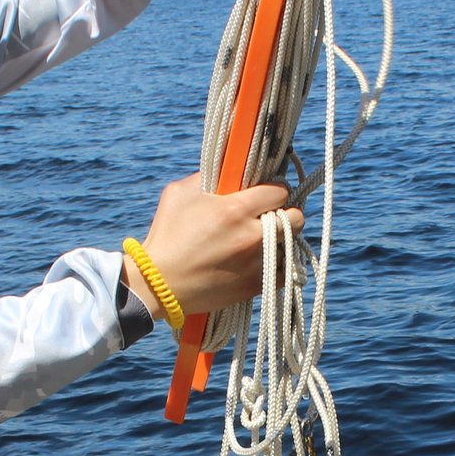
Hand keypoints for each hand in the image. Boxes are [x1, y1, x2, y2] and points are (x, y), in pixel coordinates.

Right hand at [130, 176, 302, 316]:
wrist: (158, 284)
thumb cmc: (166, 235)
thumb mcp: (179, 193)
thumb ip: (209, 178)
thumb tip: (230, 169)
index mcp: (234, 209)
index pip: (280, 190)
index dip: (275, 189)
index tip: (267, 194)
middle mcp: (250, 236)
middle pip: (296, 217)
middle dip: (286, 213)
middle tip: (273, 216)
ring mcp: (255, 263)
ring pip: (292, 245)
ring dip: (283, 240)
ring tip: (268, 238)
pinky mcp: (253, 286)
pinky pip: (284, 272)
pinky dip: (279, 265)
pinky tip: (266, 259)